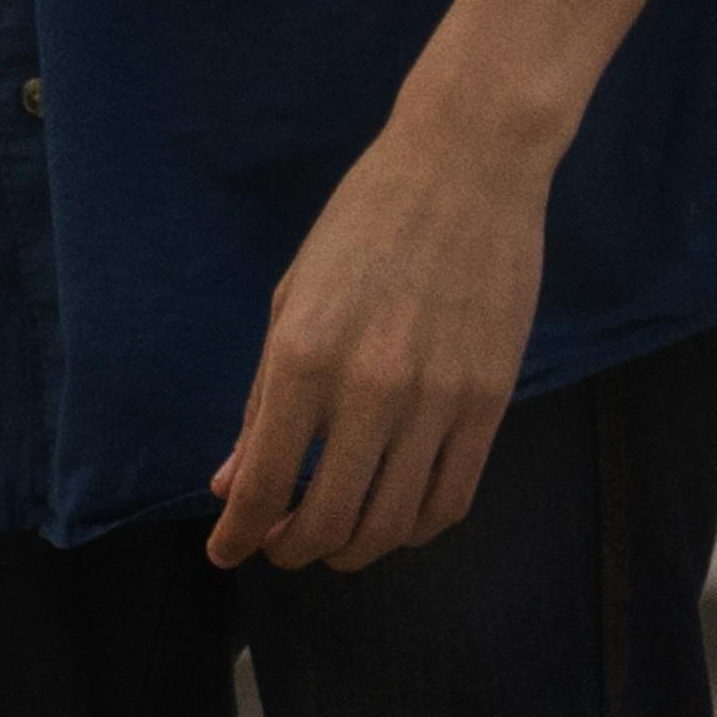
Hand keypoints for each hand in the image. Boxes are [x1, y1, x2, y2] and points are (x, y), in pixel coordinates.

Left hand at [205, 94, 552, 573]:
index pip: (261, 483)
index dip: (237, 535)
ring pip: (390, 524)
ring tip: (333, 541)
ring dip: (352, 551)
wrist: (468, 165)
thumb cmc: (365, 223)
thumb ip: (263, 398)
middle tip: (280, 545)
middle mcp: (368, 387)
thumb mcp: (292, 301)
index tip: (226, 551)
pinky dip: (414, 528)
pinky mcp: (490, 399)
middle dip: (291, 549)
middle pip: (326, 522)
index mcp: (304, 355)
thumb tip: (231, 483)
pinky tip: (392, 518)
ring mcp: (437, 398)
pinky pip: (452, 498)